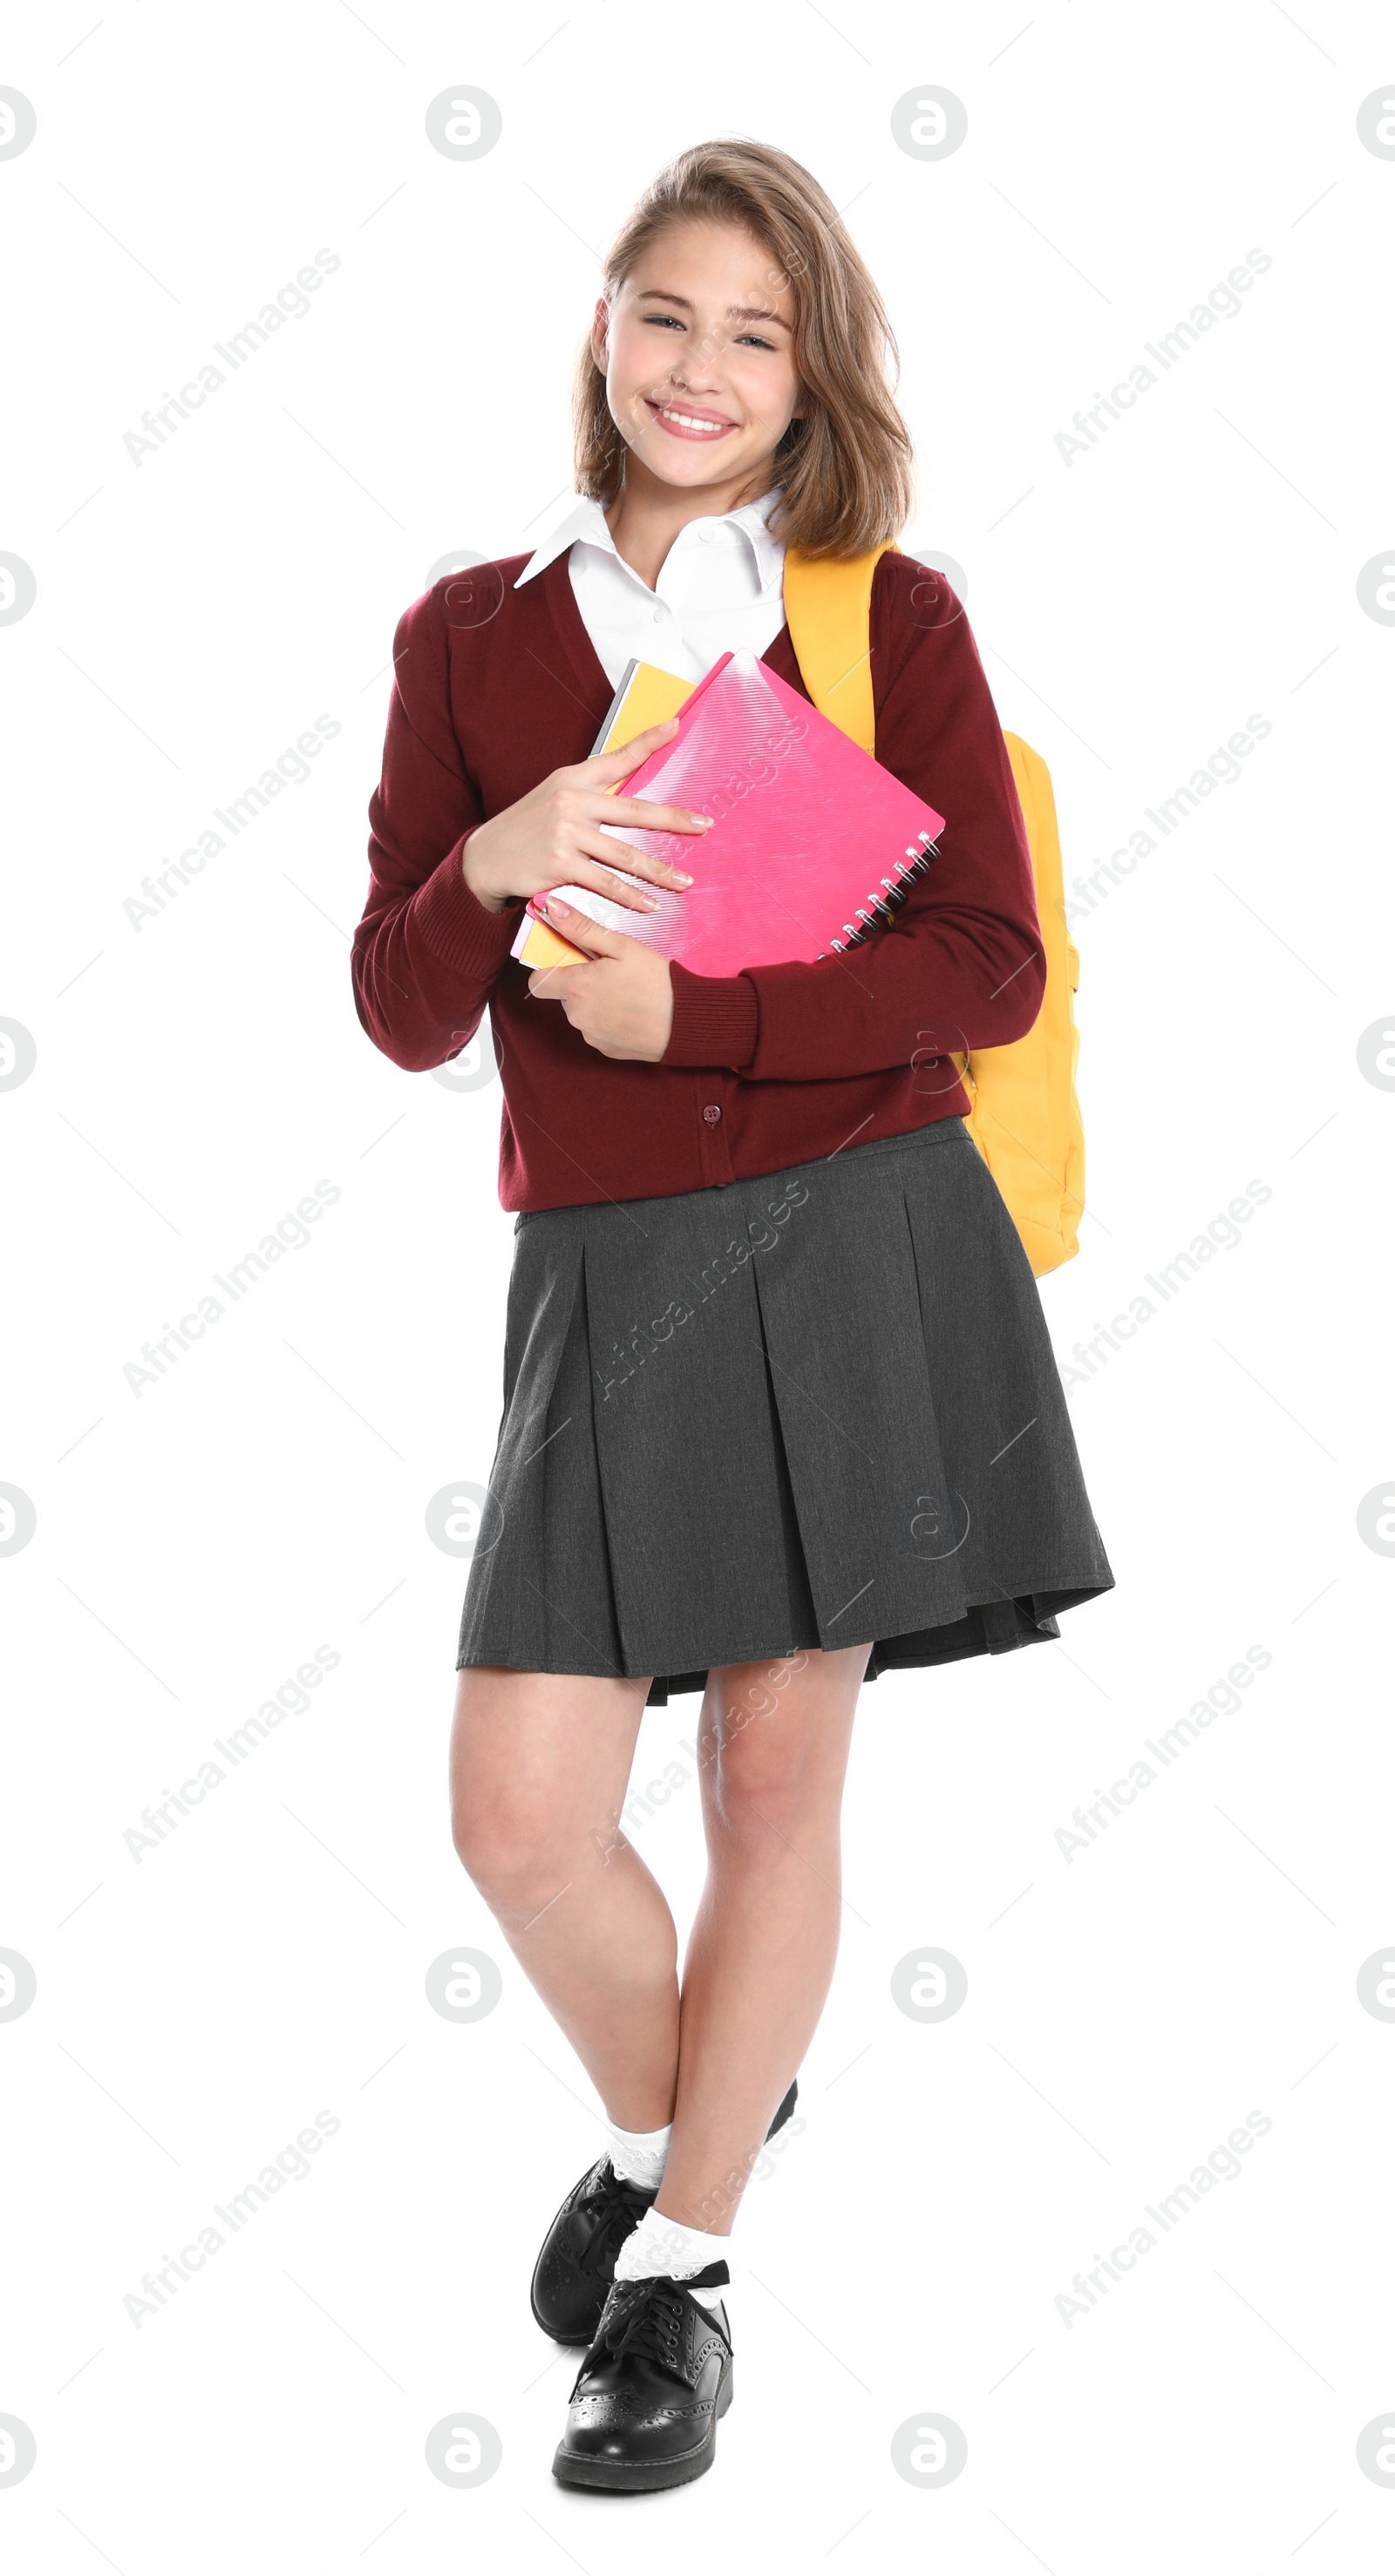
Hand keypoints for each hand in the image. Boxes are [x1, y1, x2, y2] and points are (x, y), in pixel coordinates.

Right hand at [462, 717, 709, 915]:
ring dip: (658, 871)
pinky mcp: (560, 864)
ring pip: (624, 854)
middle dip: (673, 819)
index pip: (618, 758)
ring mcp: (566, 834)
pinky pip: (605, 883)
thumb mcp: (553, 796)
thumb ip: (588, 794)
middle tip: (703, 825)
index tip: (675, 726)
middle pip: (634, 810)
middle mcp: (571, 801)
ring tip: (684, 881)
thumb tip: (629, 794)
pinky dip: (629, 896)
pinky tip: (649, 904)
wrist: (485, 857)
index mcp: (572, 778)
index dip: (648, 742)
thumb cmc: (525, 828)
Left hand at [526, 898, 674, 1061]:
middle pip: (564, 995)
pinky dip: (608, 1020)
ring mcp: (591, 1036)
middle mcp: (577, 1016)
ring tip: (625, 992)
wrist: (686, 1023)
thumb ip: (583, 928)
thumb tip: (553, 908)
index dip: (550, 969)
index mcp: (576, 988)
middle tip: (610, 971)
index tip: (571, 961)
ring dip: (594, 1001)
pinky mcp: (606, 1050)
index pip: (538, 981)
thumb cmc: (657, 982)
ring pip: (581, 1013)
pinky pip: (597, 1030)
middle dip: (580, 982)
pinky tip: (631, 1011)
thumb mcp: (621, 946)